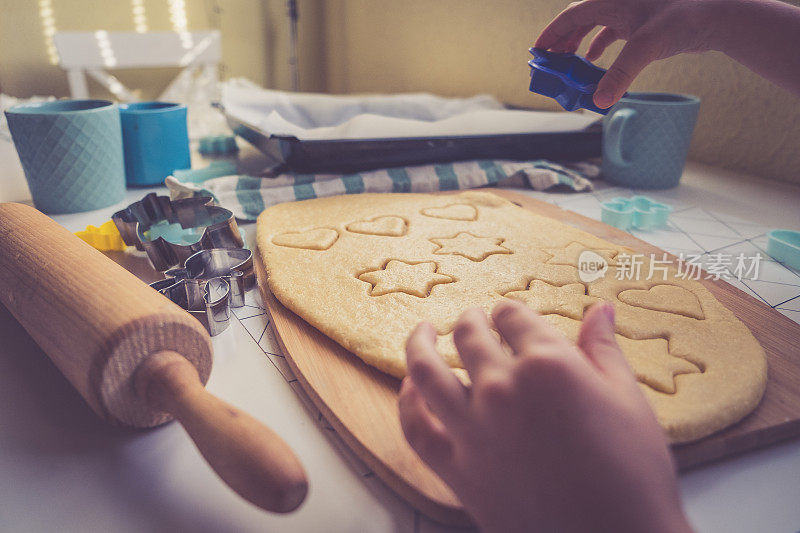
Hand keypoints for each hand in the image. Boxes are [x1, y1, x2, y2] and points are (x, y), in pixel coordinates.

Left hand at [399, 300, 692, 532]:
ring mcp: (473, 428)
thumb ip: (603, 348)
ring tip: (422, 332)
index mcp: (547, 364)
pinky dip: (407, 401)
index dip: (510, 312)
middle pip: (470, 335)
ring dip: (419, 343)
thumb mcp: (627, 399)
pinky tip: (410, 385)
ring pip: (426, 370)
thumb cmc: (634, 473)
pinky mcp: (456, 468)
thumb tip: (601, 309)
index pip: (512, 316)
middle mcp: (502, 388)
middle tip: (474, 320)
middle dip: (472, 321)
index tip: (510, 316)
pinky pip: (415, 427)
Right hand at [534, 0, 715, 108]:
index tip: (538, 51)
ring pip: (595, 26)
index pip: (571, 15)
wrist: (719, 14)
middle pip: (580, 20)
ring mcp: (631, 11)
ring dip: (580, 45)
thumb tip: (599, 103)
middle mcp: (619, 2)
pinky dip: (600, 47)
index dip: (552, 33)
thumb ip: (619, 75)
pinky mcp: (644, 23)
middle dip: (563, 42)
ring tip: (569, 65)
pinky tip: (594, 62)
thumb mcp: (645, 47)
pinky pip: (612, 33)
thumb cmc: (683, 18)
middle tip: (550, 64)